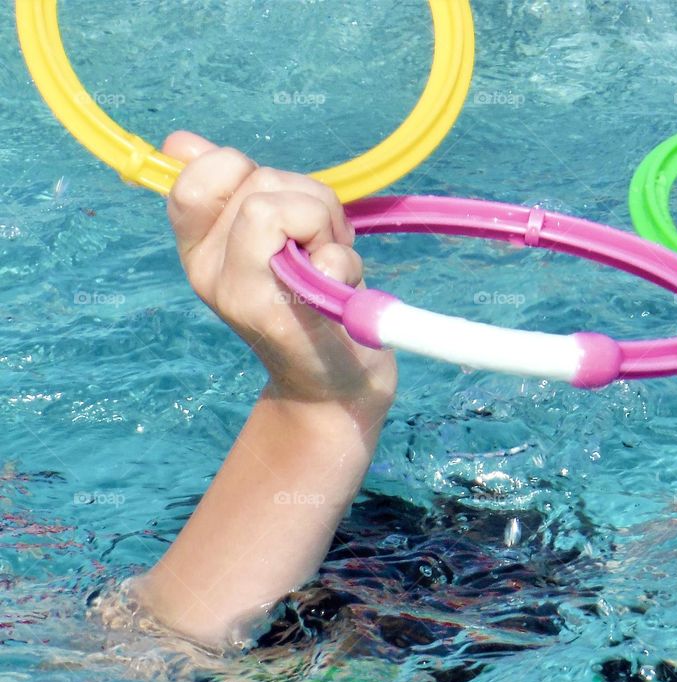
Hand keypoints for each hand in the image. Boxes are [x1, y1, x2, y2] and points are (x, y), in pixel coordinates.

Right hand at [162, 131, 396, 410]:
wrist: (335, 388)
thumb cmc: (311, 305)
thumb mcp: (272, 239)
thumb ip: (233, 193)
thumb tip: (180, 144)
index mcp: (200, 249)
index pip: (195, 178)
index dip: (243, 171)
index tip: (276, 208)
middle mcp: (208, 271)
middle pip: (259, 180)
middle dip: (307, 199)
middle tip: (317, 245)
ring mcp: (238, 293)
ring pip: (285, 202)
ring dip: (328, 225)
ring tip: (326, 267)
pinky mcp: (276, 313)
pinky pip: (315, 247)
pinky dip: (343, 260)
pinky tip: (336, 292)